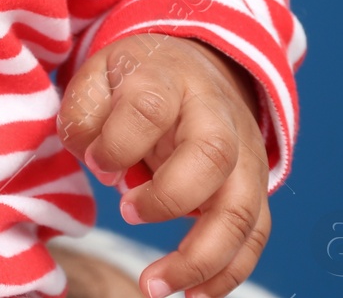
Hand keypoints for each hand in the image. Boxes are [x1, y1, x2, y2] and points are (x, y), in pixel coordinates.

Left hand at [57, 33, 268, 297]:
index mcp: (169, 78)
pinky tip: (193, 293)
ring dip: (200, 256)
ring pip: (240, 209)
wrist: (196, 68)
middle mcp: (216, 114)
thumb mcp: (100, 75)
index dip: (119, 141)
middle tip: (127, 213)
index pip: (150, 107)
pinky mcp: (255, 188)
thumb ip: (86, 113)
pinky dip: (228, 272)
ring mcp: (244, 154)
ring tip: (155, 285)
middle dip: (168, 197)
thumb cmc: (138, 80)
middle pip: (211, 156)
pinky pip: (254, 236)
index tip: (97, 163)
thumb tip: (98, 161)